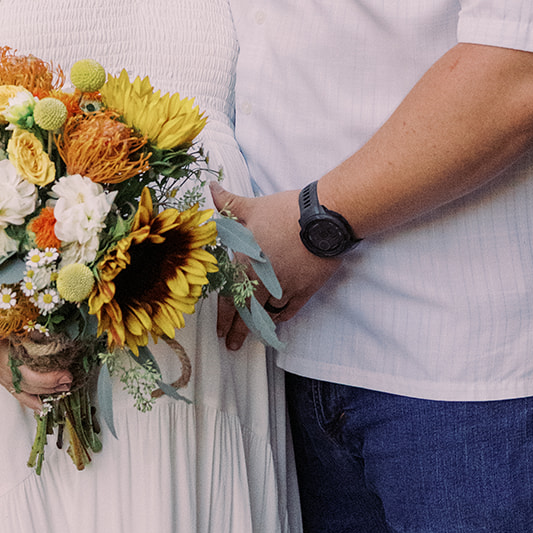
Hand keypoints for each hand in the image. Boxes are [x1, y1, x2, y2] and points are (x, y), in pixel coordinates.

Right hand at [0, 336, 73, 412]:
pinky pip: (20, 395)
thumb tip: (50, 335)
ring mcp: (5, 380)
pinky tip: (42, 405)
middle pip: (33, 386)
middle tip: (69, 380)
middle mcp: (5, 373)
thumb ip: (30, 332)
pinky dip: (32, 401)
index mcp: (6, 359)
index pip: (32, 377)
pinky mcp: (5, 382)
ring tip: (64, 388)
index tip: (66, 374)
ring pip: (29, 392)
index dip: (51, 378)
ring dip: (47, 391)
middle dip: (54, 384)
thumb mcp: (13, 326)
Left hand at [210, 184, 340, 349]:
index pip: (229, 296)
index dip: (223, 315)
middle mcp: (262, 281)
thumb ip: (229, 203)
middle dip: (237, 331)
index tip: (219, 330)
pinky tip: (276, 320)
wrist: (322, 218)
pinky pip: (289, 311)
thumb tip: (211, 188)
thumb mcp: (253, 206)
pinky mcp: (304, 290)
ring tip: (253, 334)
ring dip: (259, 326)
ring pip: (267, 315)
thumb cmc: (285, 211)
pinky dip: (281, 317)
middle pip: (246, 313)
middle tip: (231, 345)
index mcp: (245, 263)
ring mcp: (284, 288)